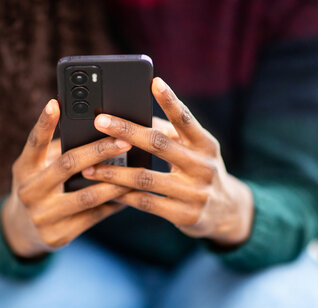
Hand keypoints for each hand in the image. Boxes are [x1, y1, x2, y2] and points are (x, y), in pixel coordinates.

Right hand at [2, 99, 131, 257]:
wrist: (22, 231)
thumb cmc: (39, 187)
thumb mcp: (37, 168)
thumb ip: (58, 151)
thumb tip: (97, 130)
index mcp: (23, 169)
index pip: (34, 143)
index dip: (44, 123)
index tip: (55, 103)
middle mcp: (28, 192)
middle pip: (68, 165)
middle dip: (99, 151)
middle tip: (124, 140)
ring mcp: (42, 216)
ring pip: (86, 196)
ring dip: (115, 182)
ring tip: (137, 169)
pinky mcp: (57, 236)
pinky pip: (93, 217)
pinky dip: (113, 204)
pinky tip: (129, 195)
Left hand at [82, 78, 253, 245]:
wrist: (227, 212)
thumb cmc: (199, 170)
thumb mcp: (194, 150)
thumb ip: (169, 133)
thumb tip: (132, 115)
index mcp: (206, 144)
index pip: (186, 119)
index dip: (171, 101)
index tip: (154, 82)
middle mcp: (203, 166)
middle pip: (159, 144)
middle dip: (126, 131)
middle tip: (99, 121)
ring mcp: (195, 192)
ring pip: (146, 178)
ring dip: (115, 172)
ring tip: (89, 166)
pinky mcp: (185, 215)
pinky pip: (147, 203)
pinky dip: (124, 196)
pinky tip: (105, 191)